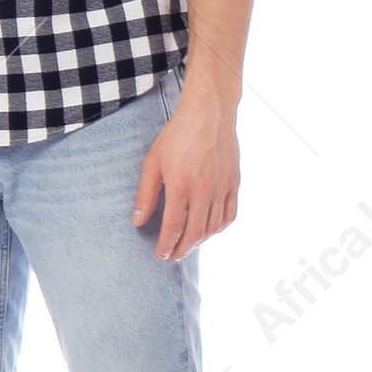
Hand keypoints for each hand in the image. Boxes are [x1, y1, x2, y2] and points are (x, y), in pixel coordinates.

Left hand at [131, 98, 239, 261]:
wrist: (209, 113)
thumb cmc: (177, 135)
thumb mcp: (153, 162)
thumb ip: (145, 194)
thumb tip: (137, 221)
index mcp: (181, 185)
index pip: (173, 228)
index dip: (166, 246)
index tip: (160, 255)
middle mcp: (204, 190)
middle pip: (194, 234)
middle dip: (181, 251)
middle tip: (172, 258)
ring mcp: (222, 188)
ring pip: (213, 228)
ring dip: (199, 242)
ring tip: (187, 246)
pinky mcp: (234, 183)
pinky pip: (229, 215)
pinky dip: (218, 228)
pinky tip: (208, 231)